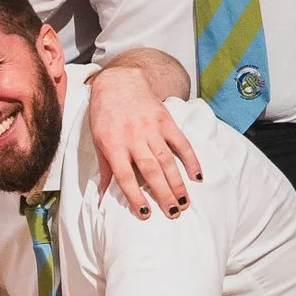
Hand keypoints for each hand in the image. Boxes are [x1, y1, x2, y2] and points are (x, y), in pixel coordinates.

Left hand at [88, 64, 199, 218]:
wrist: (119, 82)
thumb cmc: (105, 115)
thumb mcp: (98, 141)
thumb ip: (104, 169)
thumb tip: (102, 198)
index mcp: (113, 145)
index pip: (125, 176)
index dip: (135, 196)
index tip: (145, 213)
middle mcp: (133, 137)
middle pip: (150, 171)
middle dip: (163, 194)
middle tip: (172, 213)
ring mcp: (151, 128)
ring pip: (167, 160)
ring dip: (177, 183)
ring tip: (184, 203)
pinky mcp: (166, 120)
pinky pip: (181, 142)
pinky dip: (191, 159)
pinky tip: (197, 176)